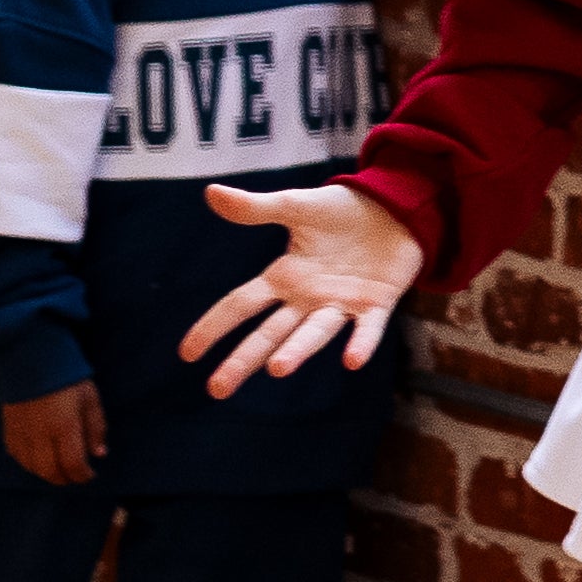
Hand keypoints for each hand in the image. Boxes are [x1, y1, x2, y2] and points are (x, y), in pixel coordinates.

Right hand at [0, 381, 105, 486]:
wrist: (31, 360)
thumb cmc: (67, 379)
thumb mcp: (90, 400)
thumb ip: (96, 428)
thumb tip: (99, 454)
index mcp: (64, 425)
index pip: (72, 463)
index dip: (82, 475)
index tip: (90, 475)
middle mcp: (40, 433)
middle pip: (49, 471)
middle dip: (64, 479)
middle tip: (75, 477)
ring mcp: (21, 432)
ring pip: (30, 466)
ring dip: (46, 474)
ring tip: (60, 469)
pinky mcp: (8, 428)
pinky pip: (16, 455)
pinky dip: (29, 463)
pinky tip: (40, 460)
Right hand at [181, 181, 424, 398]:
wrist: (394, 207)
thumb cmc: (341, 211)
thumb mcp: (296, 206)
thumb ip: (257, 208)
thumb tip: (210, 193)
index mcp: (285, 277)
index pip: (240, 305)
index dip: (214, 326)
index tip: (187, 353)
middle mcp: (308, 298)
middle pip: (270, 333)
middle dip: (244, 360)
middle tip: (218, 389)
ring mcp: (342, 303)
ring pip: (314, 333)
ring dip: (297, 350)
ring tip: (277, 369)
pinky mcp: (377, 303)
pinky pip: (368, 328)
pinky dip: (361, 343)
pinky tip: (352, 362)